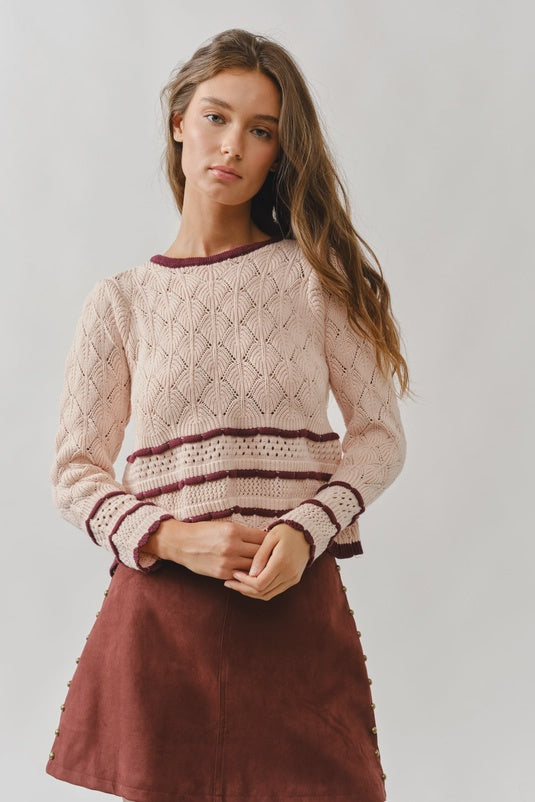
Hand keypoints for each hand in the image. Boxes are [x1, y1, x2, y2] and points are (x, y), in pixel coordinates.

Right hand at [140, 518, 266, 579]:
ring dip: (261, 567)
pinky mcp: (222, 573)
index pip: (261, 537)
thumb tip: (263, 538)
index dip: (270, 541)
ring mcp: (227, 561)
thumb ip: (242, 533)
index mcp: (234, 531)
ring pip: (253, 567)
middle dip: (269, 555)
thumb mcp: (224, 526)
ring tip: (269, 566)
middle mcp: (232, 546)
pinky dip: (248, 574)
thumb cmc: (204, 532)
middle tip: (277, 557)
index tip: (276, 543)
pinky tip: (253, 573)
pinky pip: (242, 576)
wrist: (181, 543)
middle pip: (260, 553)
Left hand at [223, 523, 310, 600]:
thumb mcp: (270, 537)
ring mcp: (292, 579)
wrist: (308, 533)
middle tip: (230, 583)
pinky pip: (274, 591)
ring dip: (251, 592)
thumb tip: (250, 573)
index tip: (234, 573)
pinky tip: (250, 584)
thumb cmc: (286, 531)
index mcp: (281, 562)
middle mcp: (288, 574)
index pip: (259, 582)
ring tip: (237, 584)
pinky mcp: (293, 580)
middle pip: (262, 592)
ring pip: (268, 595)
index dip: (244, 582)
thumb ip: (260, 555)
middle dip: (243, 589)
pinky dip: (261, 591)